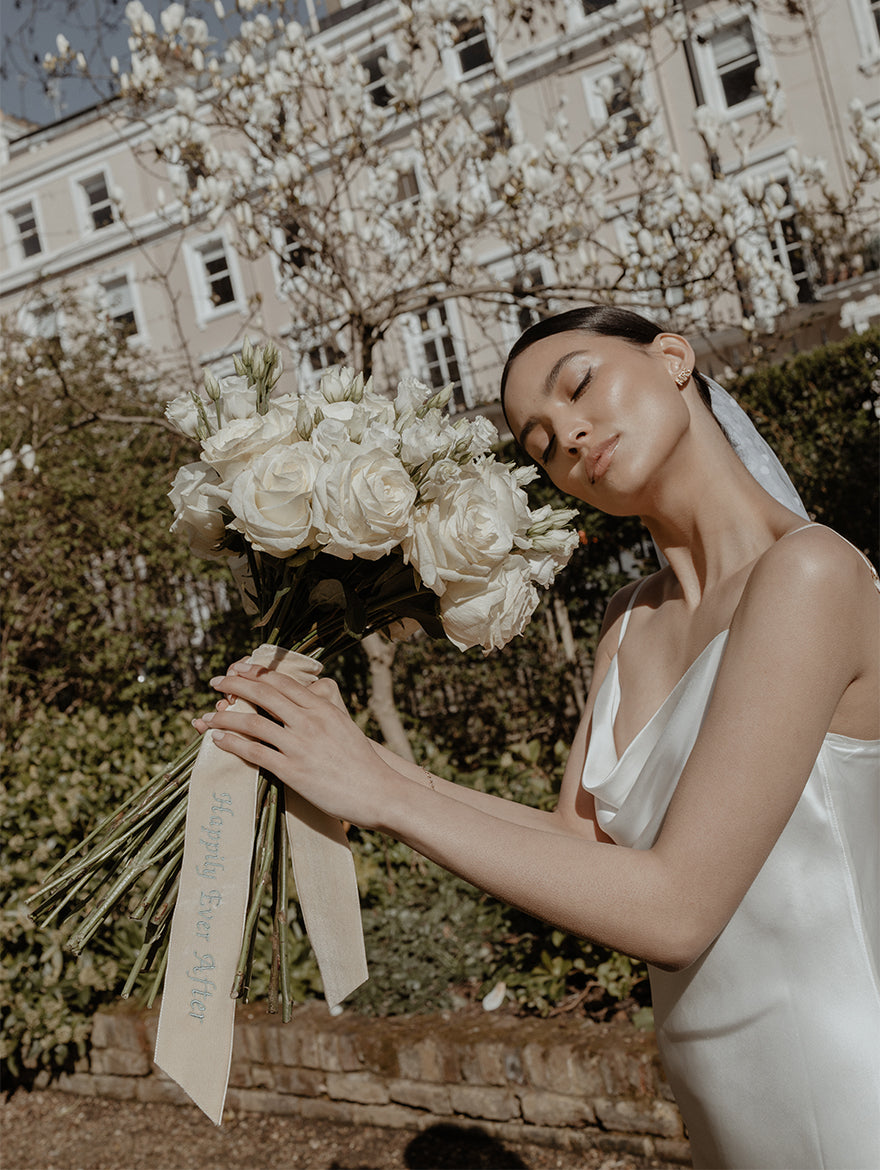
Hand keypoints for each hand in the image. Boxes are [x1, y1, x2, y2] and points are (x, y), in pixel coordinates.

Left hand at [192, 663, 388, 827]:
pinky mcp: (294, 771)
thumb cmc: (362, 762)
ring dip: (226, 716)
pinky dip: (234, 744)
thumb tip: (303, 704)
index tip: (238, 668)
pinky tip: (219, 740)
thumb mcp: (343, 727)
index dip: (256, 673)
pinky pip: (256, 753)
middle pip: (264, 694)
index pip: (282, 682)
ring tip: (209, 715)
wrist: (379, 791)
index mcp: (322, 708)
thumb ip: (321, 714)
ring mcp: (300, 746)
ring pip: (254, 723)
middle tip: (216, 681)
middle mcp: (310, 722)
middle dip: (235, 685)